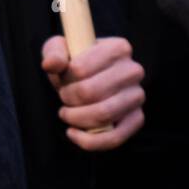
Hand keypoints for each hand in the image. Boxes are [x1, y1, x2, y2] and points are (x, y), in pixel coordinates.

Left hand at [40, 35, 144, 151]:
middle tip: (63, 97)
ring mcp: (137, 96)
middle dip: (67, 98)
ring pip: (102, 115)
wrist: (89, 78)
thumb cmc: (73, 61)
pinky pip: (114, 138)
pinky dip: (89, 141)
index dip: (64, 79)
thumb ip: (54, 53)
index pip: (80, 69)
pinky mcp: (137, 119)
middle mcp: (134, 70)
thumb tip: (51, 64)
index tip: (62, 79)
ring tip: (66, 113)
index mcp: (118, 47)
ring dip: (75, 118)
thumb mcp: (59, 49)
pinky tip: (73, 133)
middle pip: (90, 92)